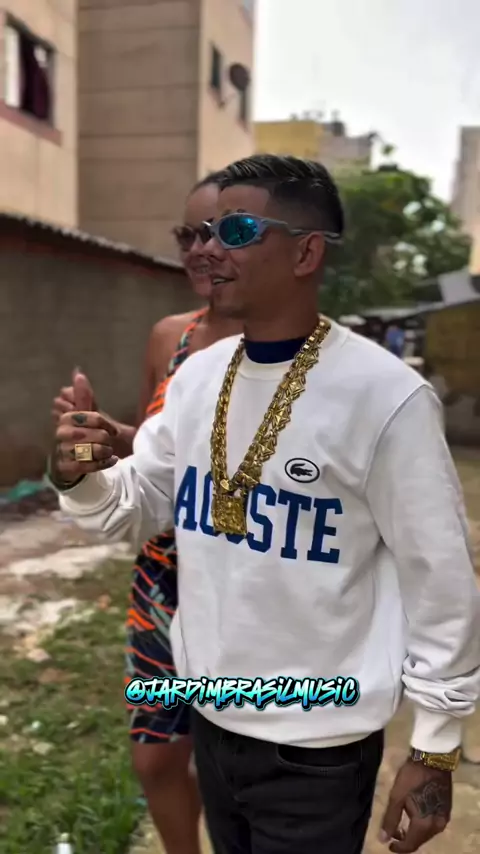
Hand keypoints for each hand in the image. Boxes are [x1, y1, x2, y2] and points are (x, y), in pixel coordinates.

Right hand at [52, 369, 117, 484]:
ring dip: (102, 451)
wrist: (81, 458)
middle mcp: (61, 434)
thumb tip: (77, 372)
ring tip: (109, 451)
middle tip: (109, 440)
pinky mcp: (66, 468)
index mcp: (66, 418)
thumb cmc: (87, 432)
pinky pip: (84, 467)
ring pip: (84, 451)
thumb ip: (84, 395)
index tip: (112, 428)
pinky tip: (110, 460)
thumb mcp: (89, 413)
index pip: (83, 415)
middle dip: (102, 437)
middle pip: (82, 433)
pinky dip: (101, 464)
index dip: (101, 421)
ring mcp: (62, 452)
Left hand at [379, 758, 451, 851]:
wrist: (432, 759)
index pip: (411, 844)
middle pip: (420, 840)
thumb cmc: (412, 777)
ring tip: (401, 826)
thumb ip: (390, 819)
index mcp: (424, 824)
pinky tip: (414, 818)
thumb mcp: (396, 797)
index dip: (399, 847)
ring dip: (414, 833)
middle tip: (393, 833)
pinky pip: (433, 825)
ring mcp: (444, 818)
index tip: (388, 844)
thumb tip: (383, 839)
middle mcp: (437, 826)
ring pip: (427, 833)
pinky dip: (422, 826)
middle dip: (406, 840)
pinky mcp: (446, 810)